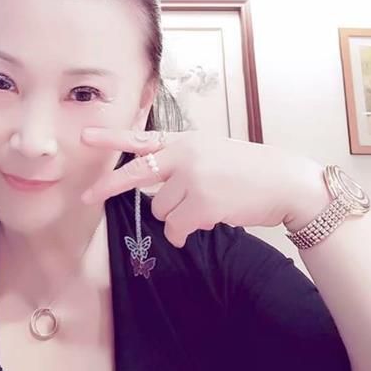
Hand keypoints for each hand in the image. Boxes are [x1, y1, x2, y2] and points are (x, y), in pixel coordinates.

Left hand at [80, 127, 323, 247]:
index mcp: (186, 140)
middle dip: (108, 186)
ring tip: (206, 207)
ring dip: (177, 216)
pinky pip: (176, 228)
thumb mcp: (212, 153)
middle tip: (85, 197)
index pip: (143, 137)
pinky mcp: (202, 203)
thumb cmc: (249, 171)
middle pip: (137, 173)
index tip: (85, 137)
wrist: (285, 182)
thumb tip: (159, 198)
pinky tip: (208, 222)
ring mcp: (193, 178)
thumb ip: (182, 164)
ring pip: (160, 209)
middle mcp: (185, 154)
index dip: (112, 138)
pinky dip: (185, 232)